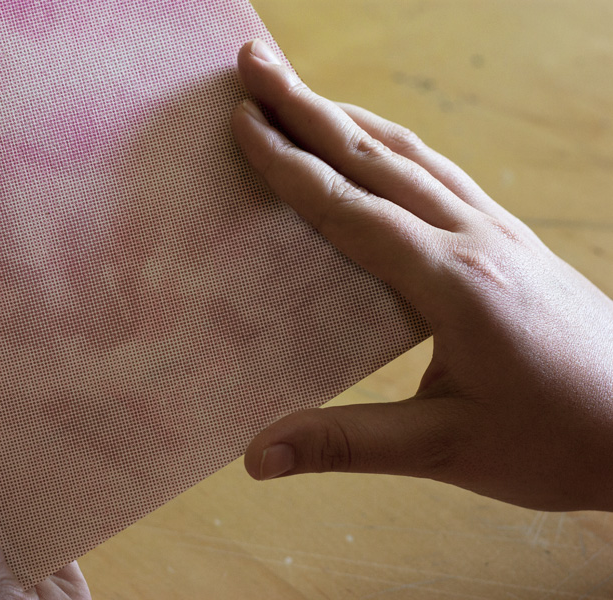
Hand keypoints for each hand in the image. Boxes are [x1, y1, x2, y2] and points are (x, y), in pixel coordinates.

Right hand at [232, 40, 612, 511]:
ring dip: (349, 116)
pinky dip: (394, 144)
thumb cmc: (554, 442)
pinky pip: (442, 172)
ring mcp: (499, 231)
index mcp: (452, 282)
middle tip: (256, 65)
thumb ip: (346, 445)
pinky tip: (377, 141)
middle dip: (307, 106)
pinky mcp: (511, 238)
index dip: (288, 165)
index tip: (242, 121)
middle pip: (376, 157)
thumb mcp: (445, 449)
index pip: (349, 209)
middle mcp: (475, 238)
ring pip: (412, 154)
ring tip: (301, 91)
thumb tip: (255, 458)